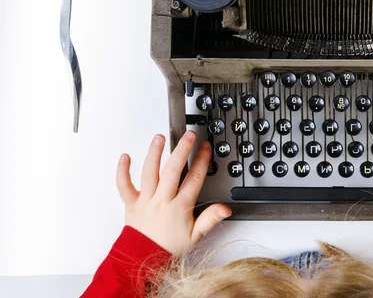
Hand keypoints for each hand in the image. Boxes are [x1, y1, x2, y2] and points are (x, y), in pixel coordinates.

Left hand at [116, 131, 231, 256]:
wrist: (143, 261)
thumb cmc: (168, 248)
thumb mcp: (195, 236)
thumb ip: (210, 219)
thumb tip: (224, 209)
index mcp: (180, 207)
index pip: (194, 179)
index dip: (201, 161)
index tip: (205, 147)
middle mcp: (162, 200)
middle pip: (172, 170)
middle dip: (182, 150)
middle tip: (188, 135)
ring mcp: (146, 200)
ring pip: (149, 172)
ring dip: (154, 153)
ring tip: (159, 138)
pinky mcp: (131, 203)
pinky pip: (124, 186)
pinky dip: (122, 171)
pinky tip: (125, 156)